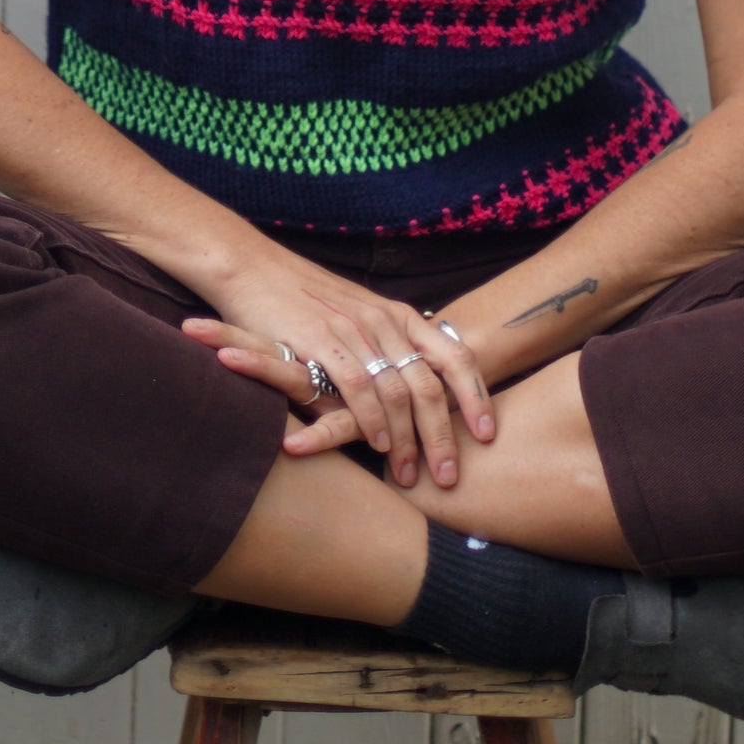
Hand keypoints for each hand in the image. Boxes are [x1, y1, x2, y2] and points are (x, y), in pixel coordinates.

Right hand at [181, 256, 494, 487]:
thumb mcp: (358, 319)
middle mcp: (386, 321)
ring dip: (408, 440)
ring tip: (412, 475)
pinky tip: (378, 445)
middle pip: (431, 385)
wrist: (255, 267)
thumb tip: (403, 403)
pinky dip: (373, 419)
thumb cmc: (305, 300)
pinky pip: (359, 386)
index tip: (488, 435)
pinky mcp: (323, 340)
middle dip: (444, 436)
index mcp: (401, 316)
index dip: (476, 397)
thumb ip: (382, 355)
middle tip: (450, 476)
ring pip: (399, 392)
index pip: (456, 357)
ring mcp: (356, 329)